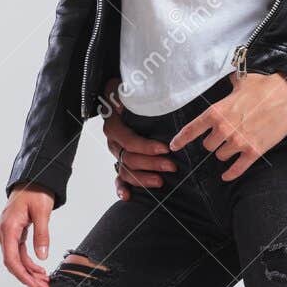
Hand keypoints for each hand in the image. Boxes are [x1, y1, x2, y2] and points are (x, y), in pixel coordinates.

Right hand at [0, 188, 54, 286]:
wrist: (34, 179)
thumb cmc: (36, 192)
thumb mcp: (42, 212)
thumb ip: (41, 235)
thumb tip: (42, 256)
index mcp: (8, 227)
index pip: (11, 258)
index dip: (22, 274)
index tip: (34, 284)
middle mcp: (4, 232)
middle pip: (12, 262)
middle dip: (27, 277)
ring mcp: (8, 233)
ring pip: (15, 259)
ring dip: (29, 271)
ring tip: (44, 281)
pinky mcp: (14, 233)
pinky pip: (18, 252)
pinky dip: (28, 262)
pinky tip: (39, 270)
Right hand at [101, 78, 176, 197]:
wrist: (124, 96)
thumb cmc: (131, 94)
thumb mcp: (126, 88)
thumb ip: (123, 93)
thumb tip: (119, 101)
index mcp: (114, 126)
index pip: (129, 141)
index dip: (146, 147)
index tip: (165, 148)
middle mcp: (113, 142)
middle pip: (129, 158)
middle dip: (151, 164)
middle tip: (172, 167)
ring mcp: (116, 154)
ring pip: (126, 170)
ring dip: (143, 178)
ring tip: (161, 182)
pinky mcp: (121, 162)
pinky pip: (117, 178)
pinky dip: (121, 189)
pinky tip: (128, 197)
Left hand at [171, 71, 286, 180]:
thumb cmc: (264, 86)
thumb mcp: (240, 82)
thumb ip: (229, 87)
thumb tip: (229, 79)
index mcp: (216, 112)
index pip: (191, 130)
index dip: (180, 140)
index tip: (174, 146)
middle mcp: (224, 129)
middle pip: (208, 146)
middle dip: (214, 142)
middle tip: (224, 135)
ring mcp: (239, 142)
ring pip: (221, 156)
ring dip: (226, 152)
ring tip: (235, 144)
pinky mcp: (254, 151)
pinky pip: (237, 168)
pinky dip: (231, 173)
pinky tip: (227, 175)